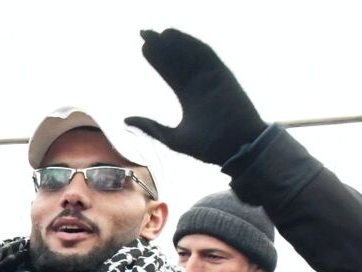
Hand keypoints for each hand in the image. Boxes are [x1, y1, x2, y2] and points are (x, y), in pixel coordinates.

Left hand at [124, 29, 265, 165]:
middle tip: (145, 33)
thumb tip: (125, 120)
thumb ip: (150, 127)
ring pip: (191, 55)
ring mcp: (212, 79)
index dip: (158, 60)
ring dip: (177, 43)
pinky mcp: (223, 75)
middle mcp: (200, 85)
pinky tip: (178, 38)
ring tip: (159, 33)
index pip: (171, 74)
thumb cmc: (207, 148)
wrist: (235, 149)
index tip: (143, 48)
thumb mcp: (172, 138)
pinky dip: (192, 45)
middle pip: (179, 61)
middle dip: (163, 48)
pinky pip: (206, 56)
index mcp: (190, 97)